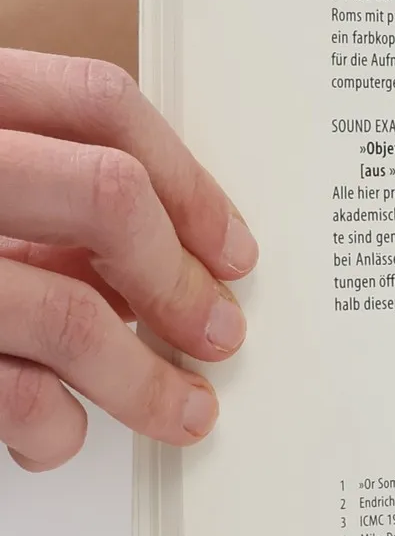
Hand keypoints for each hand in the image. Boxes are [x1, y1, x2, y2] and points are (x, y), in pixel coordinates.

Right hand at [0, 48, 255, 470]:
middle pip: (104, 195)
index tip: (231, 248)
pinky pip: (7, 385)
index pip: (95, 102)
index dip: (186, 179)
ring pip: (66, 311)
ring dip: (144, 379)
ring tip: (180, 412)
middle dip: (179, 279)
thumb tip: (158, 255)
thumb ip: (26, 193)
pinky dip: (47, 423)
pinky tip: (55, 433)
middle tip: (218, 334)